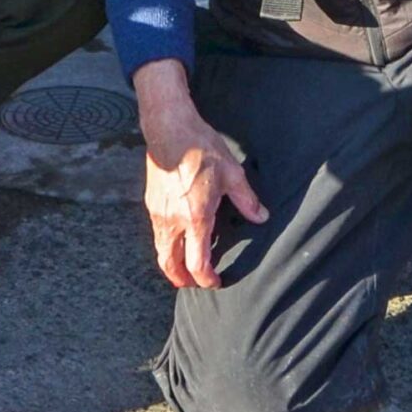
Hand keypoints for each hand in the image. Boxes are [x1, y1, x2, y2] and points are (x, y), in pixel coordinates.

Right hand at [132, 60, 266, 289]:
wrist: (169, 128)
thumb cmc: (200, 148)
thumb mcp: (232, 173)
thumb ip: (247, 200)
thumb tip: (260, 216)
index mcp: (195, 218)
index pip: (197, 264)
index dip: (206, 278)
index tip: (215, 281)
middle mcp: (173, 221)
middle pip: (171, 265)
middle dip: (182, 279)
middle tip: (194, 283)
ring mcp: (158, 213)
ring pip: (160, 251)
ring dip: (172, 263)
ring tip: (184, 266)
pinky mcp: (150, 203)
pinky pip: (156, 234)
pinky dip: (165, 245)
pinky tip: (177, 239)